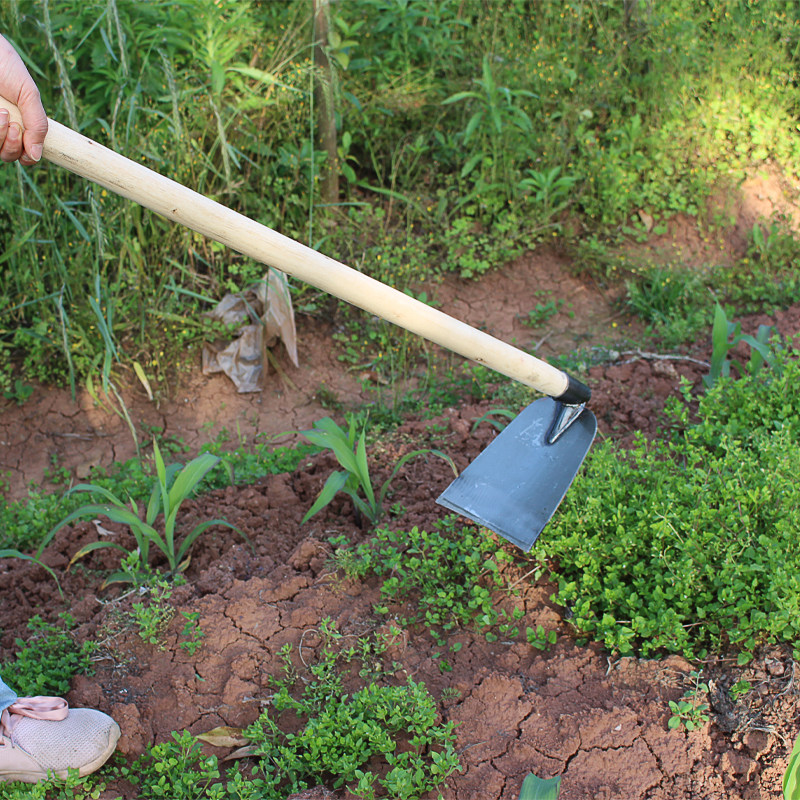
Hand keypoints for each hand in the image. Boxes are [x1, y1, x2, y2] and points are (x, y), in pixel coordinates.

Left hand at [0, 34, 46, 164]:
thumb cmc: (6, 67)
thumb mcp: (30, 95)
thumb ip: (38, 124)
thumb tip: (37, 155)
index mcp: (19, 125)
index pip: (24, 154)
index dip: (27, 157)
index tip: (30, 146)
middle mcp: (2, 127)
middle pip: (8, 156)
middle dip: (14, 146)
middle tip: (16, 126)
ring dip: (2, 137)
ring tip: (3, 113)